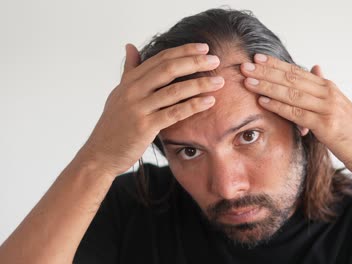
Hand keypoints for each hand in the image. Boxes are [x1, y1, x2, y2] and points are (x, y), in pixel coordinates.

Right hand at [76, 43, 224, 175]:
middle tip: (216, 60)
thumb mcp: (119, 94)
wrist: (100, 154)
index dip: (184, 51)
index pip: (160, 59)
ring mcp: (138, 108)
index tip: (204, 48)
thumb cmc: (114, 125)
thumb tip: (131, 46)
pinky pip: (174, 113)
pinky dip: (193, 105)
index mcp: (129, 81)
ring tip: (219, 81)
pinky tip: (209, 101)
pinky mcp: (145, 126)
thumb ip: (129, 71)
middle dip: (195, 62)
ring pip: (174, 90)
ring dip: (200, 84)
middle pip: (169, 69)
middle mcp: (133, 91)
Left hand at [240, 54, 351, 174]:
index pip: (297, 71)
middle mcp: (328, 93)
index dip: (276, 64)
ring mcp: (327, 108)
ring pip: (291, 93)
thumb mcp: (338, 104)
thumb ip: (322, 87)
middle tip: (245, 65)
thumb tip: (315, 67)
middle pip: (291, 78)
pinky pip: (297, 113)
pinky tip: (263, 101)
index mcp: (328, 87)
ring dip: (267, 86)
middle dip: (266, 71)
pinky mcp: (326, 125)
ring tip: (248, 81)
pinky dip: (278, 106)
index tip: (257, 58)